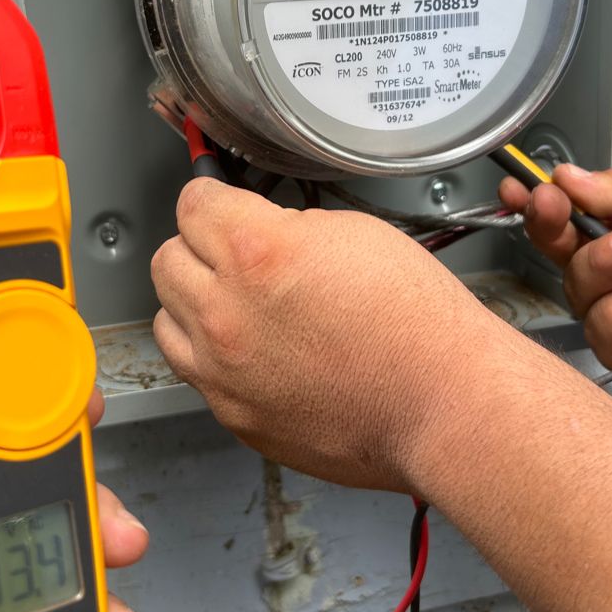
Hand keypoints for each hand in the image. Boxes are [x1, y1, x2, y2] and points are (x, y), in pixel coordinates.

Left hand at [151, 178, 511, 490]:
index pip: (192, 202)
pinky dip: (210, 354)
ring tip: (236, 302)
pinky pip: (193, 370)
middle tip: (230, 251)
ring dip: (194, 302)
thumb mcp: (354, 233)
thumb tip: (260, 230)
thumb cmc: (416, 325)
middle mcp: (226, 313)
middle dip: (197, 247)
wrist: (444, 404)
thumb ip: (287, 225)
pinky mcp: (233, 415)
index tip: (222, 203)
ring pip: (167, 316)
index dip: (213, 196)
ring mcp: (223, 371)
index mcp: (255, 252)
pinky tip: (250, 348)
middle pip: (167, 257)